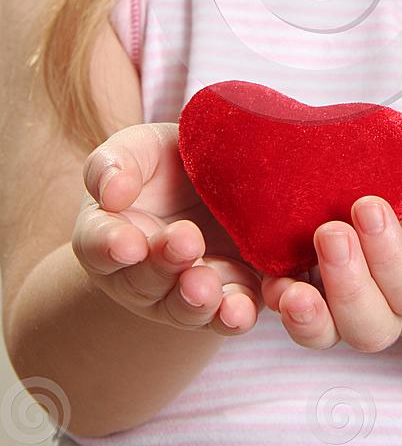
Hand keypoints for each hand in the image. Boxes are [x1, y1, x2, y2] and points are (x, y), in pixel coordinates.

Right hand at [73, 122, 264, 335]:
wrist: (216, 177)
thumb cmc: (163, 163)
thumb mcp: (137, 149)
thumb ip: (115, 164)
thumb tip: (112, 192)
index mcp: (109, 232)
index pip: (97, 243)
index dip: (110, 245)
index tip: (128, 243)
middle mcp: (140, 273)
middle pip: (145, 279)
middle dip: (165, 264)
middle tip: (186, 241)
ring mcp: (182, 290)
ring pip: (184, 306)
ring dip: (195, 300)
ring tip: (207, 285)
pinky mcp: (226, 296)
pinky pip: (227, 315)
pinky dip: (233, 316)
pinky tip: (239, 311)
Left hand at [260, 131, 401, 350]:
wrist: (372, 171)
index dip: (390, 254)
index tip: (367, 204)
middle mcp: (381, 301)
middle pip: (371, 327)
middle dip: (350, 286)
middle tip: (330, 233)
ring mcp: (334, 301)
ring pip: (326, 334)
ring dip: (309, 318)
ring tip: (290, 290)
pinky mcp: (295, 287)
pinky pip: (285, 313)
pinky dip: (272, 303)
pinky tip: (266, 281)